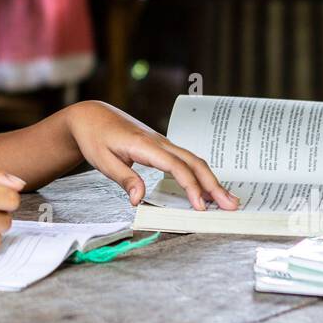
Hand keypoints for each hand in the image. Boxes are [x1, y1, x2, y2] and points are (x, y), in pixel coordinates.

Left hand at [64, 101, 239, 210]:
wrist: (91, 116)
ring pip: (193, 160)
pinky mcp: (161, 146)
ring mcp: (162, 143)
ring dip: (211, 180)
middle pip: (194, 162)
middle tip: (231, 205)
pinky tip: (207, 187)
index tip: (200, 207)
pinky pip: (186, 160)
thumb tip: (139, 200)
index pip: (176, 167)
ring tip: (227, 199)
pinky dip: (200, 173)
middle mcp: (159, 141)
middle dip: (214, 185)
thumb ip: (124, 179)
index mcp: (146, 145)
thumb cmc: (95, 137)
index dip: (191, 187)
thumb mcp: (103, 161)